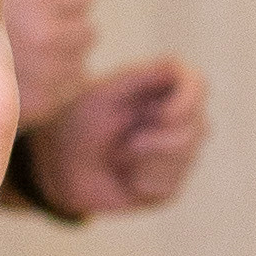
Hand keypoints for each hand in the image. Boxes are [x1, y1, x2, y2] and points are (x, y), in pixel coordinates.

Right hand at [3, 0, 94, 123]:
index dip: (69, 0)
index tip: (52, 6)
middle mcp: (46, 35)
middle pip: (88, 33)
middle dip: (70, 31)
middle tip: (43, 35)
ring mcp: (47, 73)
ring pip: (80, 63)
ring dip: (66, 60)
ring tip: (36, 57)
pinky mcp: (42, 104)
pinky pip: (69, 90)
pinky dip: (58, 85)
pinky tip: (34, 78)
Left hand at [24, 58, 207, 213]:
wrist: (56, 165)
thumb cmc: (77, 120)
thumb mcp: (106, 92)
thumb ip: (145, 76)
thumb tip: (182, 69)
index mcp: (163, 88)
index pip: (197, 85)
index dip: (188, 101)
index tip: (164, 116)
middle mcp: (177, 120)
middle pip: (198, 127)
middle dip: (161, 140)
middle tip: (126, 144)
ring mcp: (175, 155)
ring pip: (186, 157)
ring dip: (146, 161)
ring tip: (119, 157)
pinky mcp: (167, 186)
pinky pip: (169, 185)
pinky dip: (141, 182)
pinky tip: (124, 177)